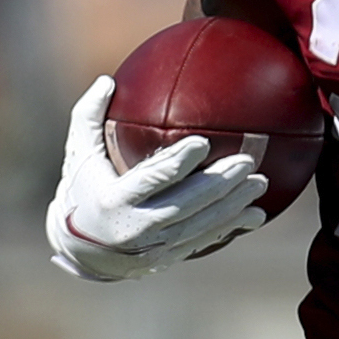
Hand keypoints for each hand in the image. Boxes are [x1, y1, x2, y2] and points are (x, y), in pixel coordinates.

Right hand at [45, 76, 266, 281]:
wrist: (79, 249)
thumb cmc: (81, 190)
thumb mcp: (78, 154)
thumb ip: (88, 117)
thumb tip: (107, 80)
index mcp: (113, 200)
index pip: (151, 179)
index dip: (178, 162)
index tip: (204, 143)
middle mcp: (136, 227)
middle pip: (186, 205)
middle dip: (219, 185)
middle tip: (247, 163)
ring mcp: (154, 247)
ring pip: (201, 226)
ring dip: (233, 205)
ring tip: (260, 183)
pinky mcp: (168, 257)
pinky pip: (204, 241)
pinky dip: (231, 228)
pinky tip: (255, 215)